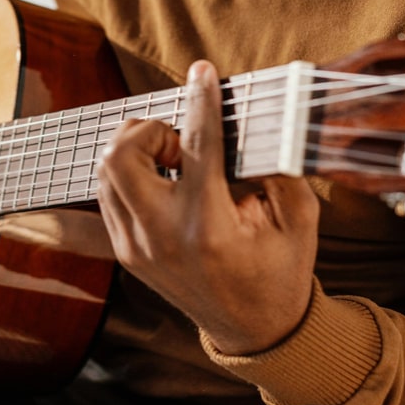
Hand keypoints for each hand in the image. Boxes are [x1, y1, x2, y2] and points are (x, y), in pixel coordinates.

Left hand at [96, 60, 318, 354]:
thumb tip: (257, 122)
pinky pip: (107, 194)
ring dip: (135, 149)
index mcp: (208, 229)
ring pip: (105, 172)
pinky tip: (162, 176)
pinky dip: (128, 173)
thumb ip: (279, 167)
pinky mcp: (125, 252)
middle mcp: (162, 237)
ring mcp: (137, 247)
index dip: (200, 101)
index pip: (197, 148)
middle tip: (179, 140)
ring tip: (172, 158)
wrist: (253, 332)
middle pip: (121, 156)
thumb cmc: (279, 271)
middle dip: (149, 129)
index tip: (202, 72)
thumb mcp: (299, 220)